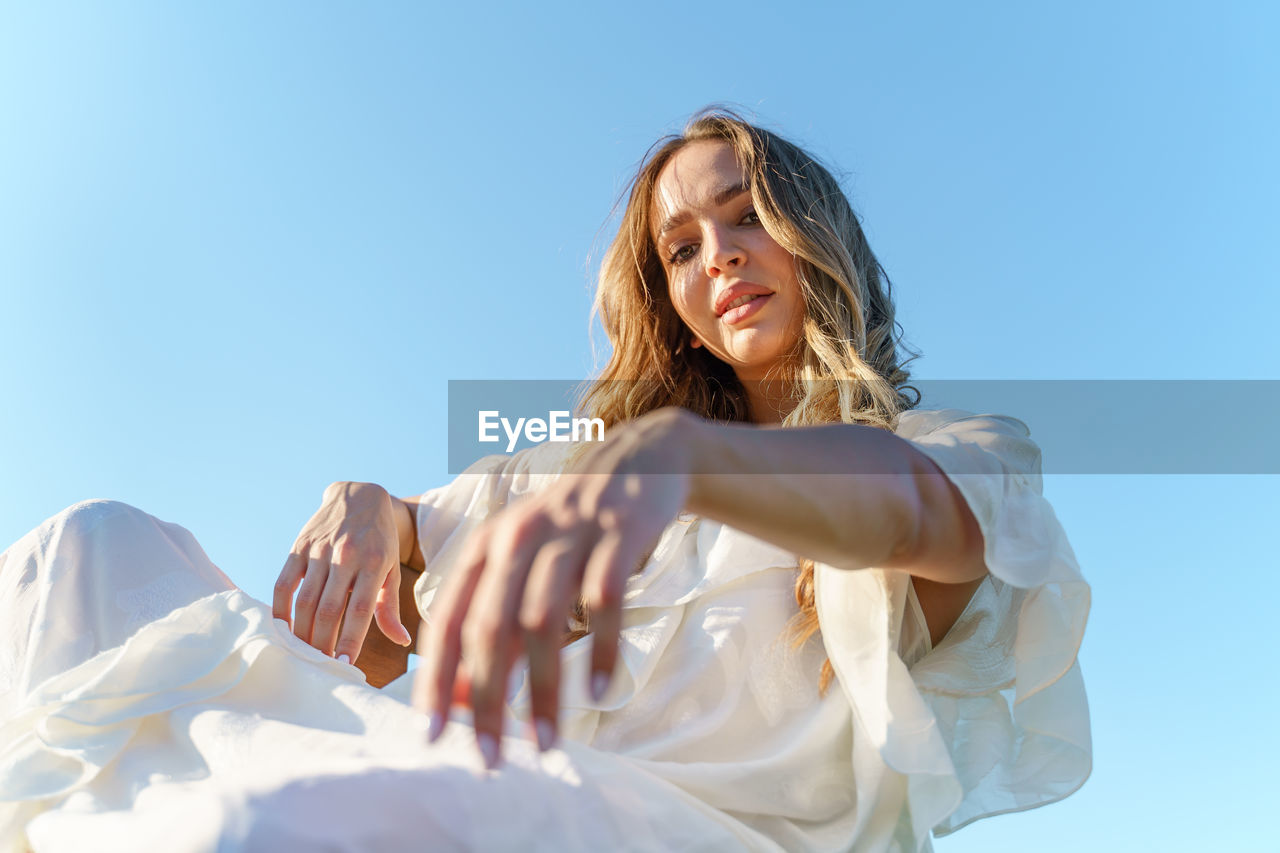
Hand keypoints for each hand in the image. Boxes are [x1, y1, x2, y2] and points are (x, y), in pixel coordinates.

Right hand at [274, 481, 413, 661]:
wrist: (358, 496)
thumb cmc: (379, 541)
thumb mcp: (391, 569)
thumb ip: (390, 607)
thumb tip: (402, 640)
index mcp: (373, 563)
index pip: (360, 610)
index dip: (351, 639)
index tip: (345, 665)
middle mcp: (345, 556)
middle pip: (329, 610)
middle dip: (323, 643)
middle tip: (321, 667)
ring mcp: (319, 551)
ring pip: (305, 601)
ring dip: (302, 633)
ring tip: (304, 655)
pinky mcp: (298, 547)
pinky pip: (283, 584)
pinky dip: (280, 610)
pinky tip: (283, 630)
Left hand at [412, 407, 696, 767]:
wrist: (640, 461)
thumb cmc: (571, 530)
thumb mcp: (523, 565)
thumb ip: (490, 624)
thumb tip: (456, 701)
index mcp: (484, 547)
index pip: (446, 621)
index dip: (435, 681)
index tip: (432, 737)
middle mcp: (517, 537)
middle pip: (489, 627)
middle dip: (486, 699)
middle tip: (489, 759)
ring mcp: (567, 532)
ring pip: (543, 621)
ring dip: (543, 690)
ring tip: (545, 744)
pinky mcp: (617, 532)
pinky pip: (604, 601)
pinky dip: (599, 650)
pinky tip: (599, 692)